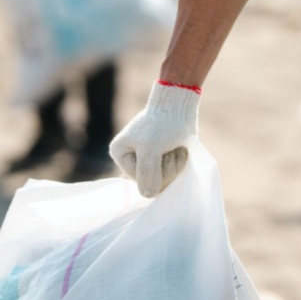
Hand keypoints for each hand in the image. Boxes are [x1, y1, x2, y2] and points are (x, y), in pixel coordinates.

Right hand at [110, 82, 199, 196]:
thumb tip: (149, 195)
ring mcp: (148, 159)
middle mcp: (132, 159)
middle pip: (154, 182)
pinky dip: (180, 161)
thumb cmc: (162, 124)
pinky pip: (173, 171)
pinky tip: (180, 149)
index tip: (161, 151)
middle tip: (170, 147)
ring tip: (175, 145)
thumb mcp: (150, 149)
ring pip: (166, 178)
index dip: (157, 171)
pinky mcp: (163, 157)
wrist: (180, 105)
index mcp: (120, 154)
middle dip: (168, 166)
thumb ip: (147, 173)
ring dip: (176, 162)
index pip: (140, 182)